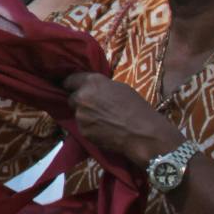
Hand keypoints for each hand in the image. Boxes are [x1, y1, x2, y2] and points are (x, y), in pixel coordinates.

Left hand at [65, 72, 182, 164]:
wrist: (143, 134)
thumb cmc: (137, 108)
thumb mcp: (120, 88)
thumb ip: (101, 86)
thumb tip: (92, 89)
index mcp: (92, 82)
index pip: (70, 80)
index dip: (73, 85)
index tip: (75, 88)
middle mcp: (82, 96)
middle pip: (72, 97)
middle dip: (80, 101)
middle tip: (94, 107)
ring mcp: (80, 115)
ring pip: (77, 113)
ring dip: (85, 115)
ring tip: (104, 120)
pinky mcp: (82, 130)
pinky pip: (83, 127)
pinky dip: (90, 128)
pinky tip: (105, 130)